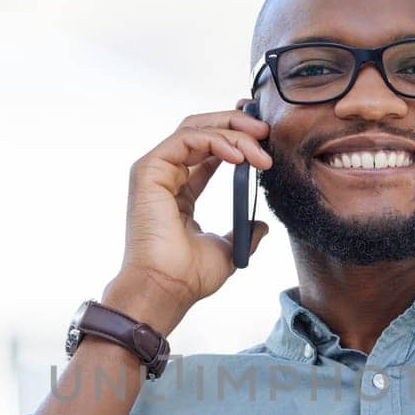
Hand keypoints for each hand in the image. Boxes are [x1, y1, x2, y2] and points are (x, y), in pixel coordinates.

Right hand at [118, 107, 273, 316]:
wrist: (166, 290)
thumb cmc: (188, 276)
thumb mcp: (228, 249)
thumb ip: (243, 232)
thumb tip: (262, 225)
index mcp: (180, 190)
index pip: (208, 149)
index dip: (236, 137)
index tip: (265, 139)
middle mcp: (166, 175)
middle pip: (201, 130)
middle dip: (235, 124)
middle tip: (266, 131)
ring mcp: (155, 170)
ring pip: (195, 129)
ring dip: (232, 134)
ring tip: (260, 151)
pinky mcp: (148, 170)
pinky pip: (186, 139)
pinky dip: (215, 142)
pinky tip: (240, 158)